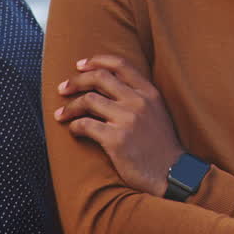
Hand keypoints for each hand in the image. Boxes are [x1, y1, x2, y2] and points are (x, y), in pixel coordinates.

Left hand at [53, 54, 182, 196]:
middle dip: (76, 81)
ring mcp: (128, 119)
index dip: (97, 61)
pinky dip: (74, 126)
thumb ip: (138, 97)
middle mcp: (139, 101)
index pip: (120, 64)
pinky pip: (85, 125)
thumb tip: (107, 87)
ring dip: (70, 106)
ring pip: (88, 100)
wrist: (171, 173)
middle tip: (63, 88)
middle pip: (99, 78)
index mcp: (149, 92)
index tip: (80, 65)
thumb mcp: (156, 112)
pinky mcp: (116, 139)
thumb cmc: (160, 145)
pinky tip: (73, 130)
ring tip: (61, 114)